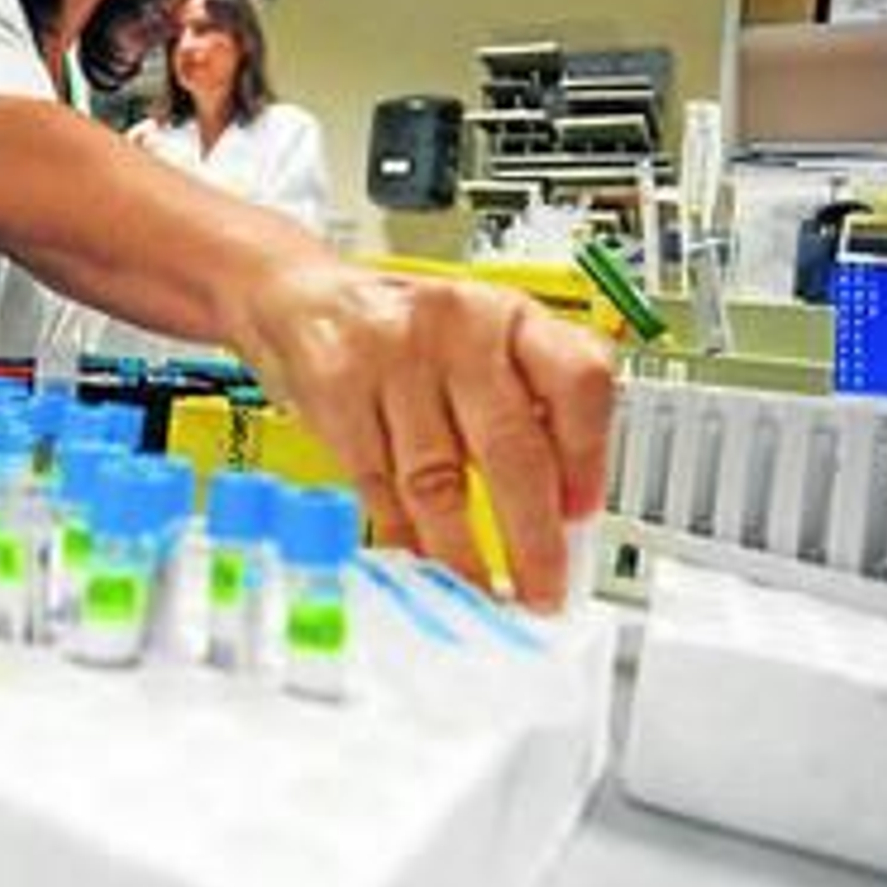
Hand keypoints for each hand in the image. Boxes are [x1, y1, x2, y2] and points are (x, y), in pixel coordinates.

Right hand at [229, 263, 613, 610]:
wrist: (298, 297)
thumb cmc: (403, 333)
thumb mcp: (479, 342)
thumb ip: (527, 402)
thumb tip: (564, 507)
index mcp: (510, 315)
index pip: (577, 382)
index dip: (589, 459)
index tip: (582, 517)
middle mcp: (458, 327)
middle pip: (511, 446)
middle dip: (532, 536)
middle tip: (543, 588)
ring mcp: (393, 355)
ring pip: (438, 479)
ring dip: (462, 553)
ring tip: (480, 589)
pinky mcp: (338, 388)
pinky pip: (378, 484)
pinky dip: (402, 533)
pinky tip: (420, 558)